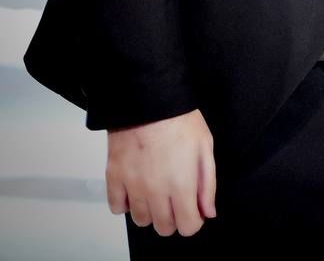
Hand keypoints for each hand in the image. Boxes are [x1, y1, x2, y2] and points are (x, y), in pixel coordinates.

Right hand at [106, 109, 215, 236]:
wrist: (148, 97)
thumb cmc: (179, 118)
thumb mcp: (205, 145)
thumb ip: (208, 183)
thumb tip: (208, 212)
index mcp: (181, 184)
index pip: (187, 227)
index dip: (193, 220)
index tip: (192, 208)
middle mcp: (156, 191)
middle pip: (164, 227)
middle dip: (173, 217)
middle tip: (175, 197)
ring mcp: (132, 186)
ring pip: (141, 221)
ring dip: (150, 211)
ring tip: (155, 190)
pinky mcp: (114, 176)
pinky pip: (116, 207)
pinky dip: (125, 203)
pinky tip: (135, 188)